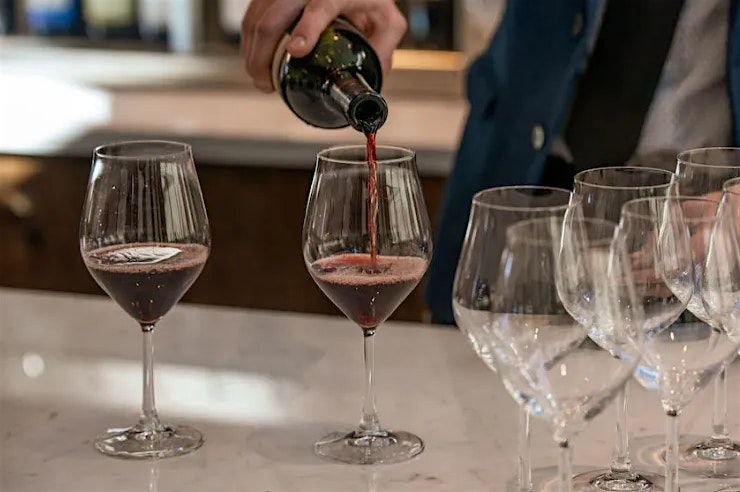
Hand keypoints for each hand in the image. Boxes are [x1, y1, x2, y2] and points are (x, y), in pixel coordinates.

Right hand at [241, 0, 406, 91]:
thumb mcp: (388, 22)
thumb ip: (384, 48)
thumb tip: (370, 80)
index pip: (321, 5)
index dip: (307, 29)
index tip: (295, 52)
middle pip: (274, 16)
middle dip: (263, 55)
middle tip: (266, 85)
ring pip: (257, 16)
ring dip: (252, 51)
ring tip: (261, 79)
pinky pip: (252, 14)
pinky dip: (250, 40)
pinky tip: (255, 59)